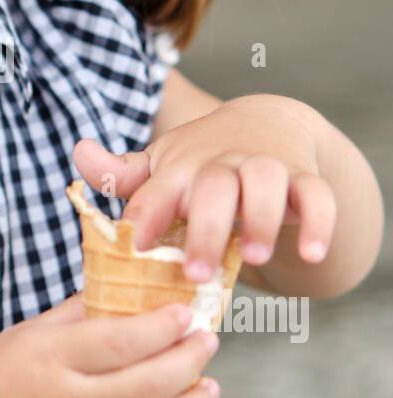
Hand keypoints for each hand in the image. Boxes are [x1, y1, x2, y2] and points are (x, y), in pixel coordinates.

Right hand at [0, 293, 221, 397]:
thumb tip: (133, 289)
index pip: (123, 341)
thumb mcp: (30, 332)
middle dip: (191, 359)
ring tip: (210, 385)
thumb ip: (82, 313)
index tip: (187, 313)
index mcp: (53, 360)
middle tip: (208, 340)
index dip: (163, 326)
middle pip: (150, 384)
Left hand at [73, 96, 337, 282]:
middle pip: (213, 186)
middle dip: (205, 227)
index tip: (132, 247)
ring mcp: (266, 167)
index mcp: (181, 167)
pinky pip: (318, 196)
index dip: (145, 215)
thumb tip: (78, 151)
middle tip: (196, 271)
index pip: (157, 189)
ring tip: (252, 257)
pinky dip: (319, 223)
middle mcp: (222, 162)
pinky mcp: (306, 180)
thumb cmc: (200, 161)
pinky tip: (312, 254)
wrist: (267, 125)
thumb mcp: (162, 166)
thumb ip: (122, 174)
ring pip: (265, 183)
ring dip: (260, 219)